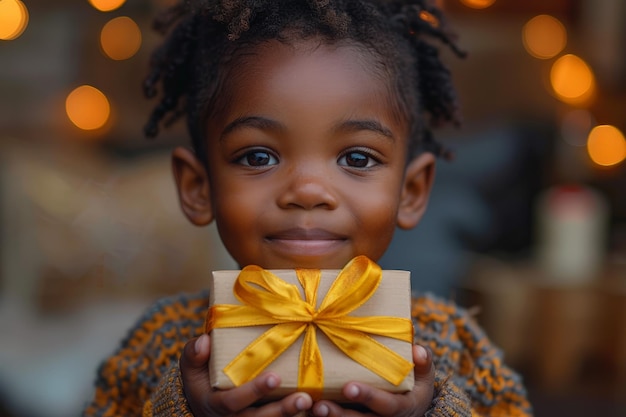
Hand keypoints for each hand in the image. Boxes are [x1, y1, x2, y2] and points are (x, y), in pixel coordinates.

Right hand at [180, 334, 312, 416]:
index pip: (233, 402)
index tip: (273, 377)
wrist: (206, 402)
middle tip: (303, 397)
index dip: (254, 391)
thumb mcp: (191, 367)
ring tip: (312, 403)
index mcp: (216, 405)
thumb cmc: (202, 378)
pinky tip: (319, 409)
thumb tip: (204, 341)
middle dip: (282, 410)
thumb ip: (193, 354)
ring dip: (292, 416)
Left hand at [310, 345, 434, 416]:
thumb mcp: (424, 376)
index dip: (368, 396)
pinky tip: (305, 411)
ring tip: (310, 408)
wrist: (409, 410)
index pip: (386, 406)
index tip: (349, 386)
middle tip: (319, 405)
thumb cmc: (414, 386)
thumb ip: (424, 363)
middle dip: (339, 415)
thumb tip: (417, 349)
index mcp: (402, 408)